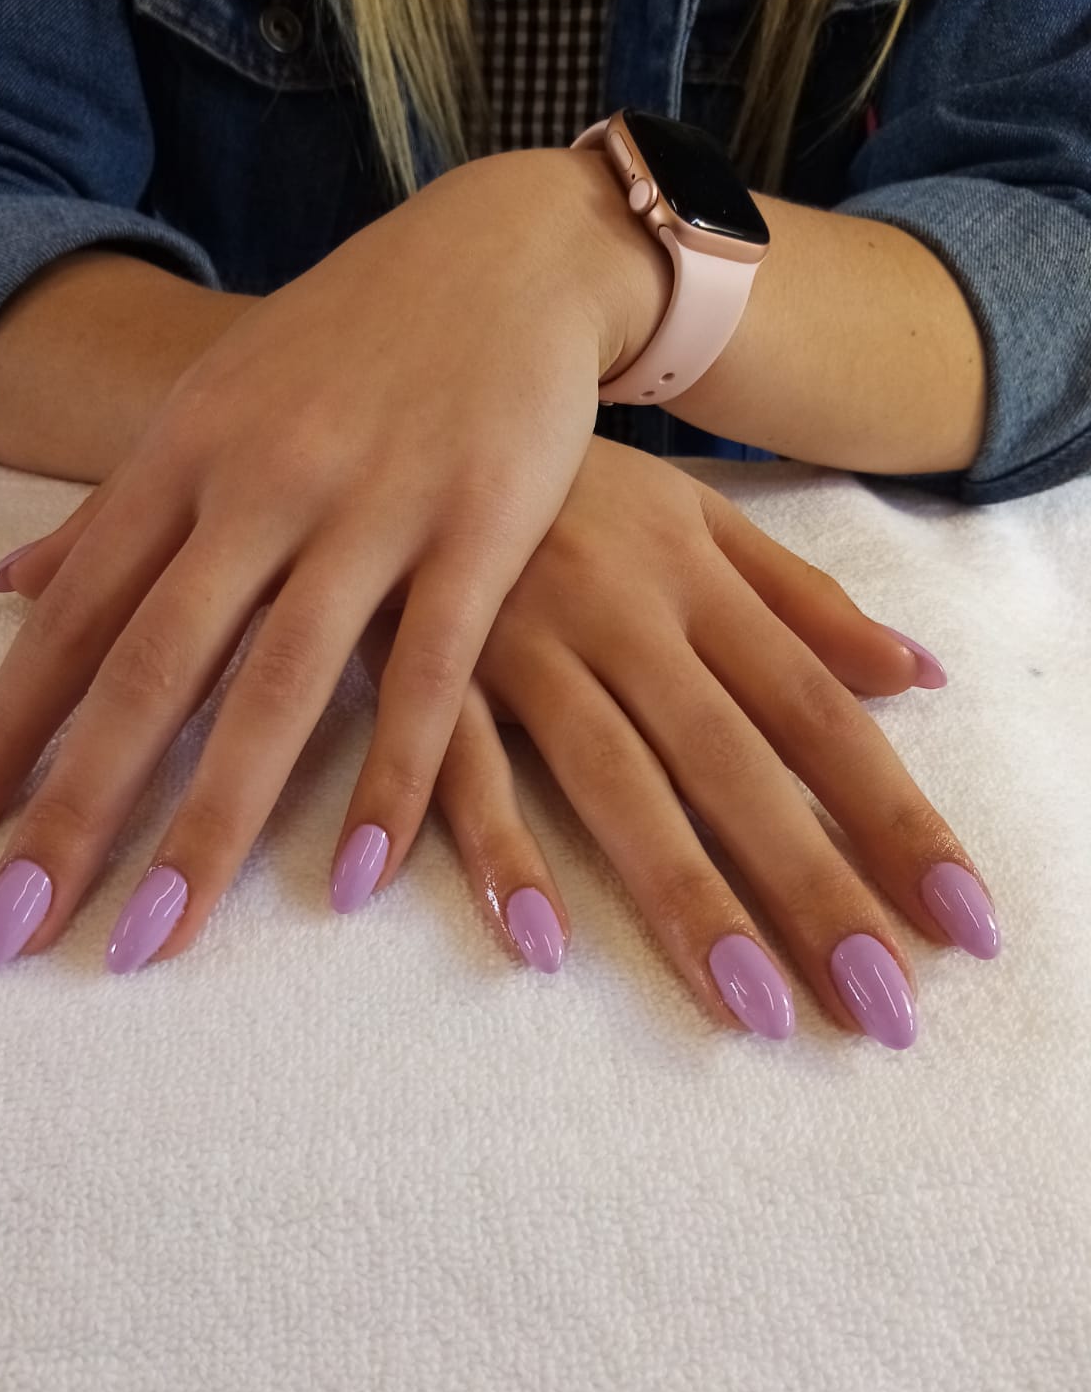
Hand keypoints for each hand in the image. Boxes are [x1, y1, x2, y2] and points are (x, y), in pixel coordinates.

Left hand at [0, 148, 664, 968]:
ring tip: (149, 940)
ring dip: (210, 824)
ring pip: (278, 686)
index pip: (72, 620)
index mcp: (185, 458)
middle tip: (10, 933)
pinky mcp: (480, 529)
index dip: (2, 732)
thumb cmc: (350, 344)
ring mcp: (373, 507)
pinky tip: (354, 880)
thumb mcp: (214, 405)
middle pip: (151, 668)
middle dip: (73, 808)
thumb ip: (117, 511)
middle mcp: (261, 484)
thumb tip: (11, 588)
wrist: (503, 256)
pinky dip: (393, 778)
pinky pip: (431, 674)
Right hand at [365, 440, 999, 1047]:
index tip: (961, 924)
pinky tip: (540, 942)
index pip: (820, 716)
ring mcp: (525, 643)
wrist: (430, 385)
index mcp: (701, 583)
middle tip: (882, 1006)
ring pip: (617, 779)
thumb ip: (804, 602)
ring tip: (753, 1006)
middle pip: (736, 764)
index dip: (894, 819)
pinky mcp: (431, 667)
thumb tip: (919, 676)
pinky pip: (463, 763)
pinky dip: (497, 846)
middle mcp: (627, 618)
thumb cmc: (577, 481)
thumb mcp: (700, 517)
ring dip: (685, 894)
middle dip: (813, 887)